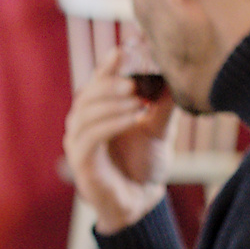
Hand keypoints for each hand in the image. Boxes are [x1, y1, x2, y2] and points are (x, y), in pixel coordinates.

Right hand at [64, 46, 169, 232]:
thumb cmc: (146, 161)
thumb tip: (172, 73)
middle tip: (135, 81)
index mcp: (97, 110)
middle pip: (87, 93)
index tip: (126, 49)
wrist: (141, 199)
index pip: (98, 80)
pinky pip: (90, 138)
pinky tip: (133, 118)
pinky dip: (111, 124)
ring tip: (138, 100)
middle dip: (110, 83)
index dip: (109, 64)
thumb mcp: (160, 127)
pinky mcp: (81, 162)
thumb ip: (162, 103)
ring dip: (111, 103)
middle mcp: (81, 123)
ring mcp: (77, 143)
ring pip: (85, 114)